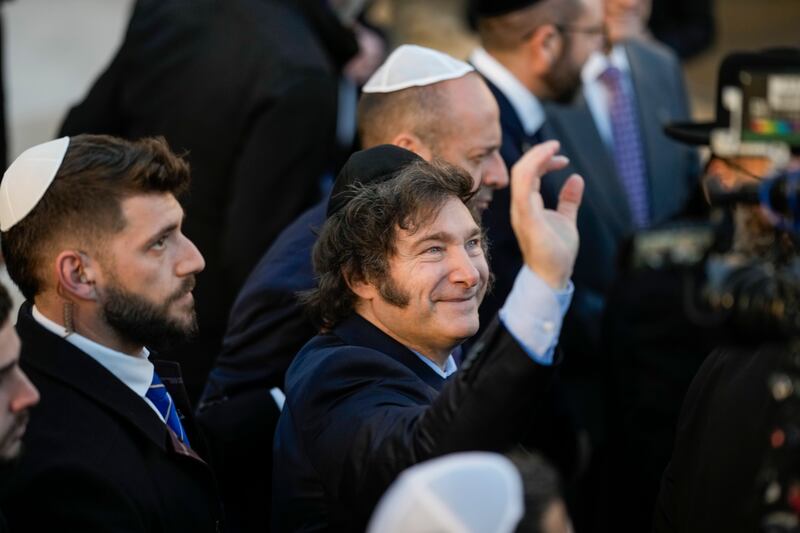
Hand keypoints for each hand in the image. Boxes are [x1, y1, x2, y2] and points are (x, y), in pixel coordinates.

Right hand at [510, 141, 583, 289]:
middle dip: (536, 153)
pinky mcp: (529, 220)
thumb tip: (576, 178)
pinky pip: (525, 190)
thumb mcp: (566, 220)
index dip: (541, 161)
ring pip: (521, 175)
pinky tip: (553, 162)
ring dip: (536, 157)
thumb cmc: (556, 253)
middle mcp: (521, 207)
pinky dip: (535, 170)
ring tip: (554, 147)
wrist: (553, 277)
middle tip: (556, 145)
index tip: (562, 157)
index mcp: (527, 206)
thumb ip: (569, 200)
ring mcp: (523, 213)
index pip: (528, 175)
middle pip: (520, 170)